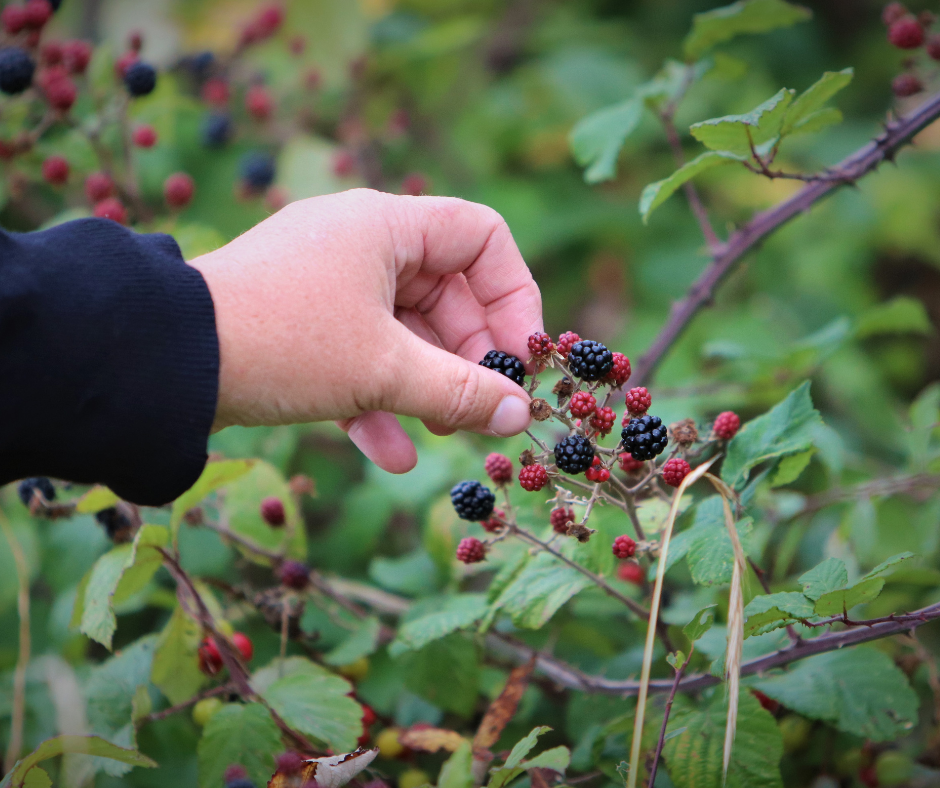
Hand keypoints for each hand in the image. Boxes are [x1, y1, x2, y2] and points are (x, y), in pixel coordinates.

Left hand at [189, 189, 542, 472]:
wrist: (164, 362)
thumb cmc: (286, 342)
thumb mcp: (384, 369)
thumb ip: (460, 391)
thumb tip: (519, 415)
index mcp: (385, 224)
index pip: (480, 237)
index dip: (513, 296)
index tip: (520, 357)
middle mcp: (358, 241)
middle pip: (446, 291)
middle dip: (469, 356)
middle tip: (482, 408)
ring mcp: (326, 282)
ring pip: (402, 329)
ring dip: (427, 383)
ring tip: (444, 433)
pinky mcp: (299, 321)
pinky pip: (357, 354)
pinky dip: (378, 398)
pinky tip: (391, 454)